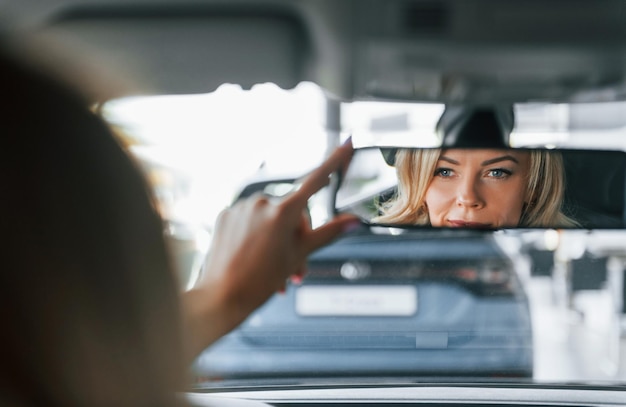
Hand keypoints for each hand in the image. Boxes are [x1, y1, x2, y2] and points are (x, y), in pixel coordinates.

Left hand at [182, 140, 359, 359]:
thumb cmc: (258, 281)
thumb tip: (353, 221)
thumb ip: (327, 233)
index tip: (347, 142)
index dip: (334, 161)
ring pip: (271, 219)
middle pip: (293, 213)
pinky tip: (255, 258)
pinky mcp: (225, 215)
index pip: (316, 179)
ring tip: (276, 271)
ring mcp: (241, 207)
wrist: (220, 298)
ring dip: (278, 241)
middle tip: (297, 269)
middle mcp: (261, 202)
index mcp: (283, 210)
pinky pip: (250, 220)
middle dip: (298, 238)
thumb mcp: (298, 256)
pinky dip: (257, 236)